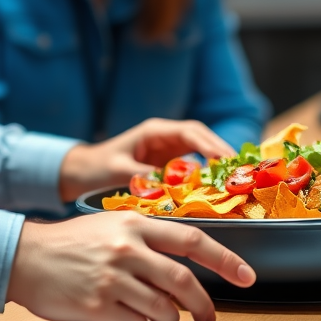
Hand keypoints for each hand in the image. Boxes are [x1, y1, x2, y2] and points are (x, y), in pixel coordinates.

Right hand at [6, 211, 255, 320]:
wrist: (27, 256)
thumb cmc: (71, 242)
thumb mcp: (111, 224)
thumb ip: (147, 237)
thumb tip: (186, 262)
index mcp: (133, 223)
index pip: (192, 239)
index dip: (225, 259)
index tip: (247, 275)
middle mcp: (127, 248)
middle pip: (183, 281)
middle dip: (205, 306)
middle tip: (209, 318)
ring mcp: (113, 277)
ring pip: (164, 310)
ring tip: (159, 319)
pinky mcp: (98, 305)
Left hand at [58, 117, 234, 202]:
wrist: (81, 173)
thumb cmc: (96, 167)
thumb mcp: (117, 170)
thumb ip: (144, 176)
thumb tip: (172, 186)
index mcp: (154, 131)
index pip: (190, 132)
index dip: (210, 144)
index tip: (226, 160)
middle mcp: (165, 137)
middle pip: (202, 139)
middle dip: (221, 152)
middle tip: (240, 172)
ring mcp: (168, 150)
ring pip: (201, 152)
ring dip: (217, 164)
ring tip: (235, 181)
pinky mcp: (168, 164)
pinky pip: (193, 167)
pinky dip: (206, 176)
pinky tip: (217, 190)